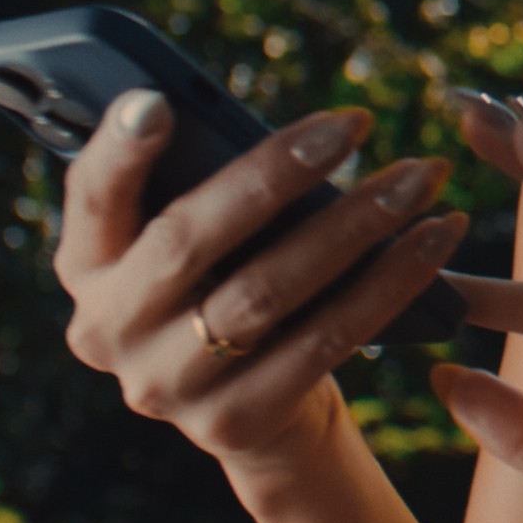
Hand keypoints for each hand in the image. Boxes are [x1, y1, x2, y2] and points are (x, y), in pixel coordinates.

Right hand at [52, 91, 471, 473]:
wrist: (265, 414)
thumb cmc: (231, 286)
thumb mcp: (199, 242)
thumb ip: (201, 187)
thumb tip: (265, 128)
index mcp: (87, 266)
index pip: (91, 198)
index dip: (117, 151)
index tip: (159, 100)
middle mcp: (107, 331)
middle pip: (188, 240)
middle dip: (274, 174)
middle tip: (353, 124)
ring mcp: (165, 385)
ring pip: (266, 291)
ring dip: (353, 226)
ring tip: (419, 178)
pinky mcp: (234, 422)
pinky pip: (325, 339)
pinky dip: (389, 283)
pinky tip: (435, 238)